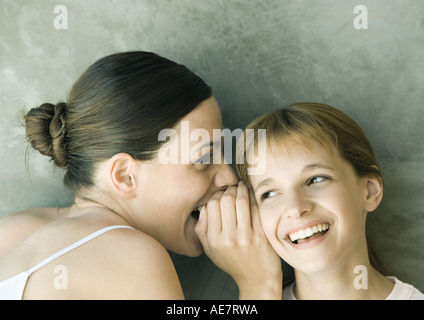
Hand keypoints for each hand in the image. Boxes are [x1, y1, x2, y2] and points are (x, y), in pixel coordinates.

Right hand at [195, 182, 282, 298]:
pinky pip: (256, 208)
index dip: (217, 195)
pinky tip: (252, 195)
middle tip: (233, 188)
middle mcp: (229, 238)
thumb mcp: (210, 249)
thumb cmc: (232, 261)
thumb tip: (204, 206)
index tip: (221, 193)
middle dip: (229, 189)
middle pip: (226, 200)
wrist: (257, 278)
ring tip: (242, 187)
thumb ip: (202, 228)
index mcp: (214, 240)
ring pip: (241, 201)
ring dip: (242, 189)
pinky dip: (253, 198)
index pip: (211, 205)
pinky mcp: (262, 235)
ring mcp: (246, 237)